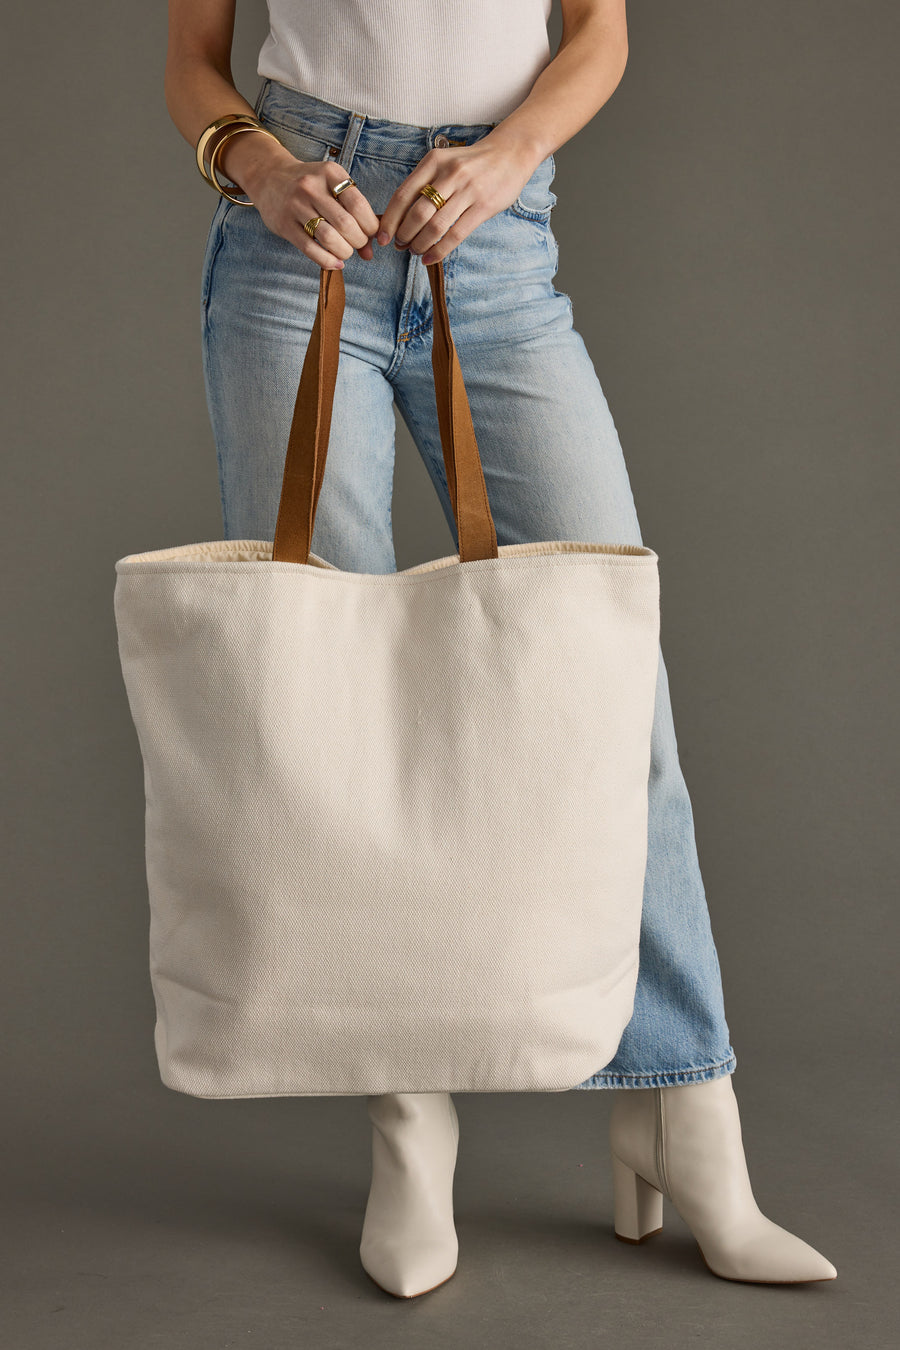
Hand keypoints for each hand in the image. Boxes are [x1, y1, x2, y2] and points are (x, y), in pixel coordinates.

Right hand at [221, 132, 381, 266]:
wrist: (270, 177)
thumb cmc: (312, 187)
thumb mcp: (333, 188)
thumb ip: (355, 215)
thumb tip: (370, 252)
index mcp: (330, 172)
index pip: (358, 205)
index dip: (370, 225)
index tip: (370, 233)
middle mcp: (312, 187)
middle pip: (345, 224)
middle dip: (358, 241)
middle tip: (357, 243)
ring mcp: (296, 205)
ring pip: (329, 238)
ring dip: (344, 252)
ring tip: (345, 252)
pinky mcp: (284, 224)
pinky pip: (310, 249)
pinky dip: (327, 261)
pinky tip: (335, 263)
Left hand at [375, 139, 542, 264]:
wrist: (510, 154)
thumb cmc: (471, 164)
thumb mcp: (444, 163)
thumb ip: (424, 184)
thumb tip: (400, 217)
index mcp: (433, 162)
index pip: (403, 194)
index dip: (389, 219)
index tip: (382, 237)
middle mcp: (449, 174)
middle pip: (416, 213)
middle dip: (404, 235)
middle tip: (400, 246)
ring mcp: (467, 190)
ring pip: (435, 226)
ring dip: (420, 244)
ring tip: (415, 252)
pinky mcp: (483, 206)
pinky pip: (455, 235)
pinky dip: (439, 250)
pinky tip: (429, 258)